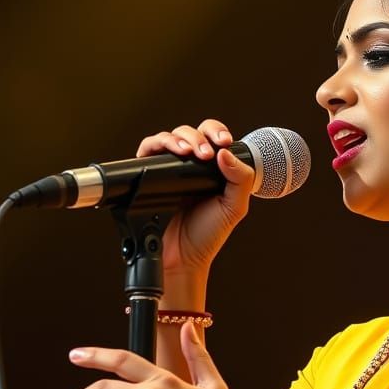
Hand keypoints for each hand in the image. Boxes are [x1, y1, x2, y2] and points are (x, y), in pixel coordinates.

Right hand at [136, 118, 255, 275]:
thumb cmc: (208, 234)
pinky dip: (157, 145)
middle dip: (198, 137)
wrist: (184, 257)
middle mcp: (191, 167)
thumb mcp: (234, 207)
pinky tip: (173, 154)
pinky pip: (148, 150)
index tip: (223, 141)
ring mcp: (170, 171)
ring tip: (190, 152)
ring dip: (179, 139)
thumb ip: (240, 180)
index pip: (213, 137)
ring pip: (170, 137)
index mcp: (213, 169)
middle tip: (206, 155)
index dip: (217, 132)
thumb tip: (226, 153)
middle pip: (190, 132)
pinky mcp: (150, 176)